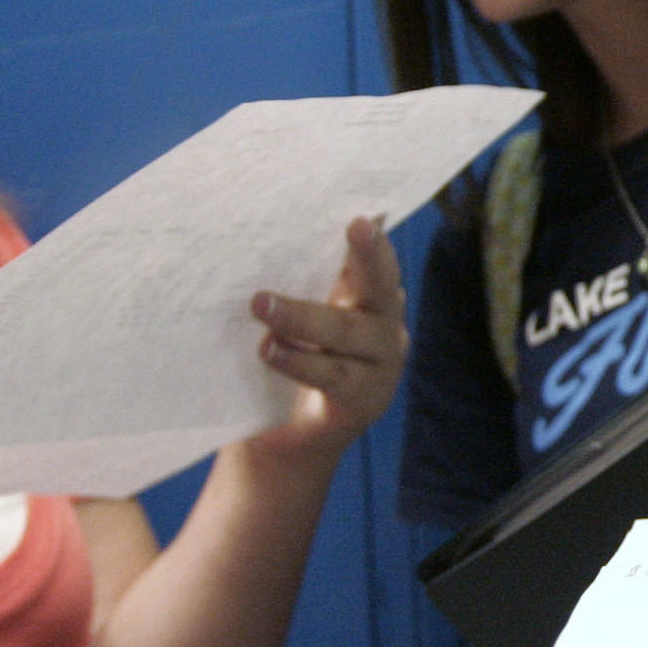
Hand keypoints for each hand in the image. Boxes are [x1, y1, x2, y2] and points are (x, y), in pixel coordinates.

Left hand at [241, 216, 405, 465]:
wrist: (288, 436)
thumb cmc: (292, 356)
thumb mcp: (300, 315)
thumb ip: (299, 280)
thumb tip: (262, 229)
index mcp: (371, 295)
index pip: (376, 257)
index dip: (374, 236)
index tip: (364, 210)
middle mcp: (386, 323)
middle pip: (380, 284)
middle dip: (370, 254)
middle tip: (358, 225)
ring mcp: (381, 364)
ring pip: (346, 332)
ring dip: (302, 316)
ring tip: (261, 305)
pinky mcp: (364, 400)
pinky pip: (331, 374)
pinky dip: (298, 360)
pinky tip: (270, 349)